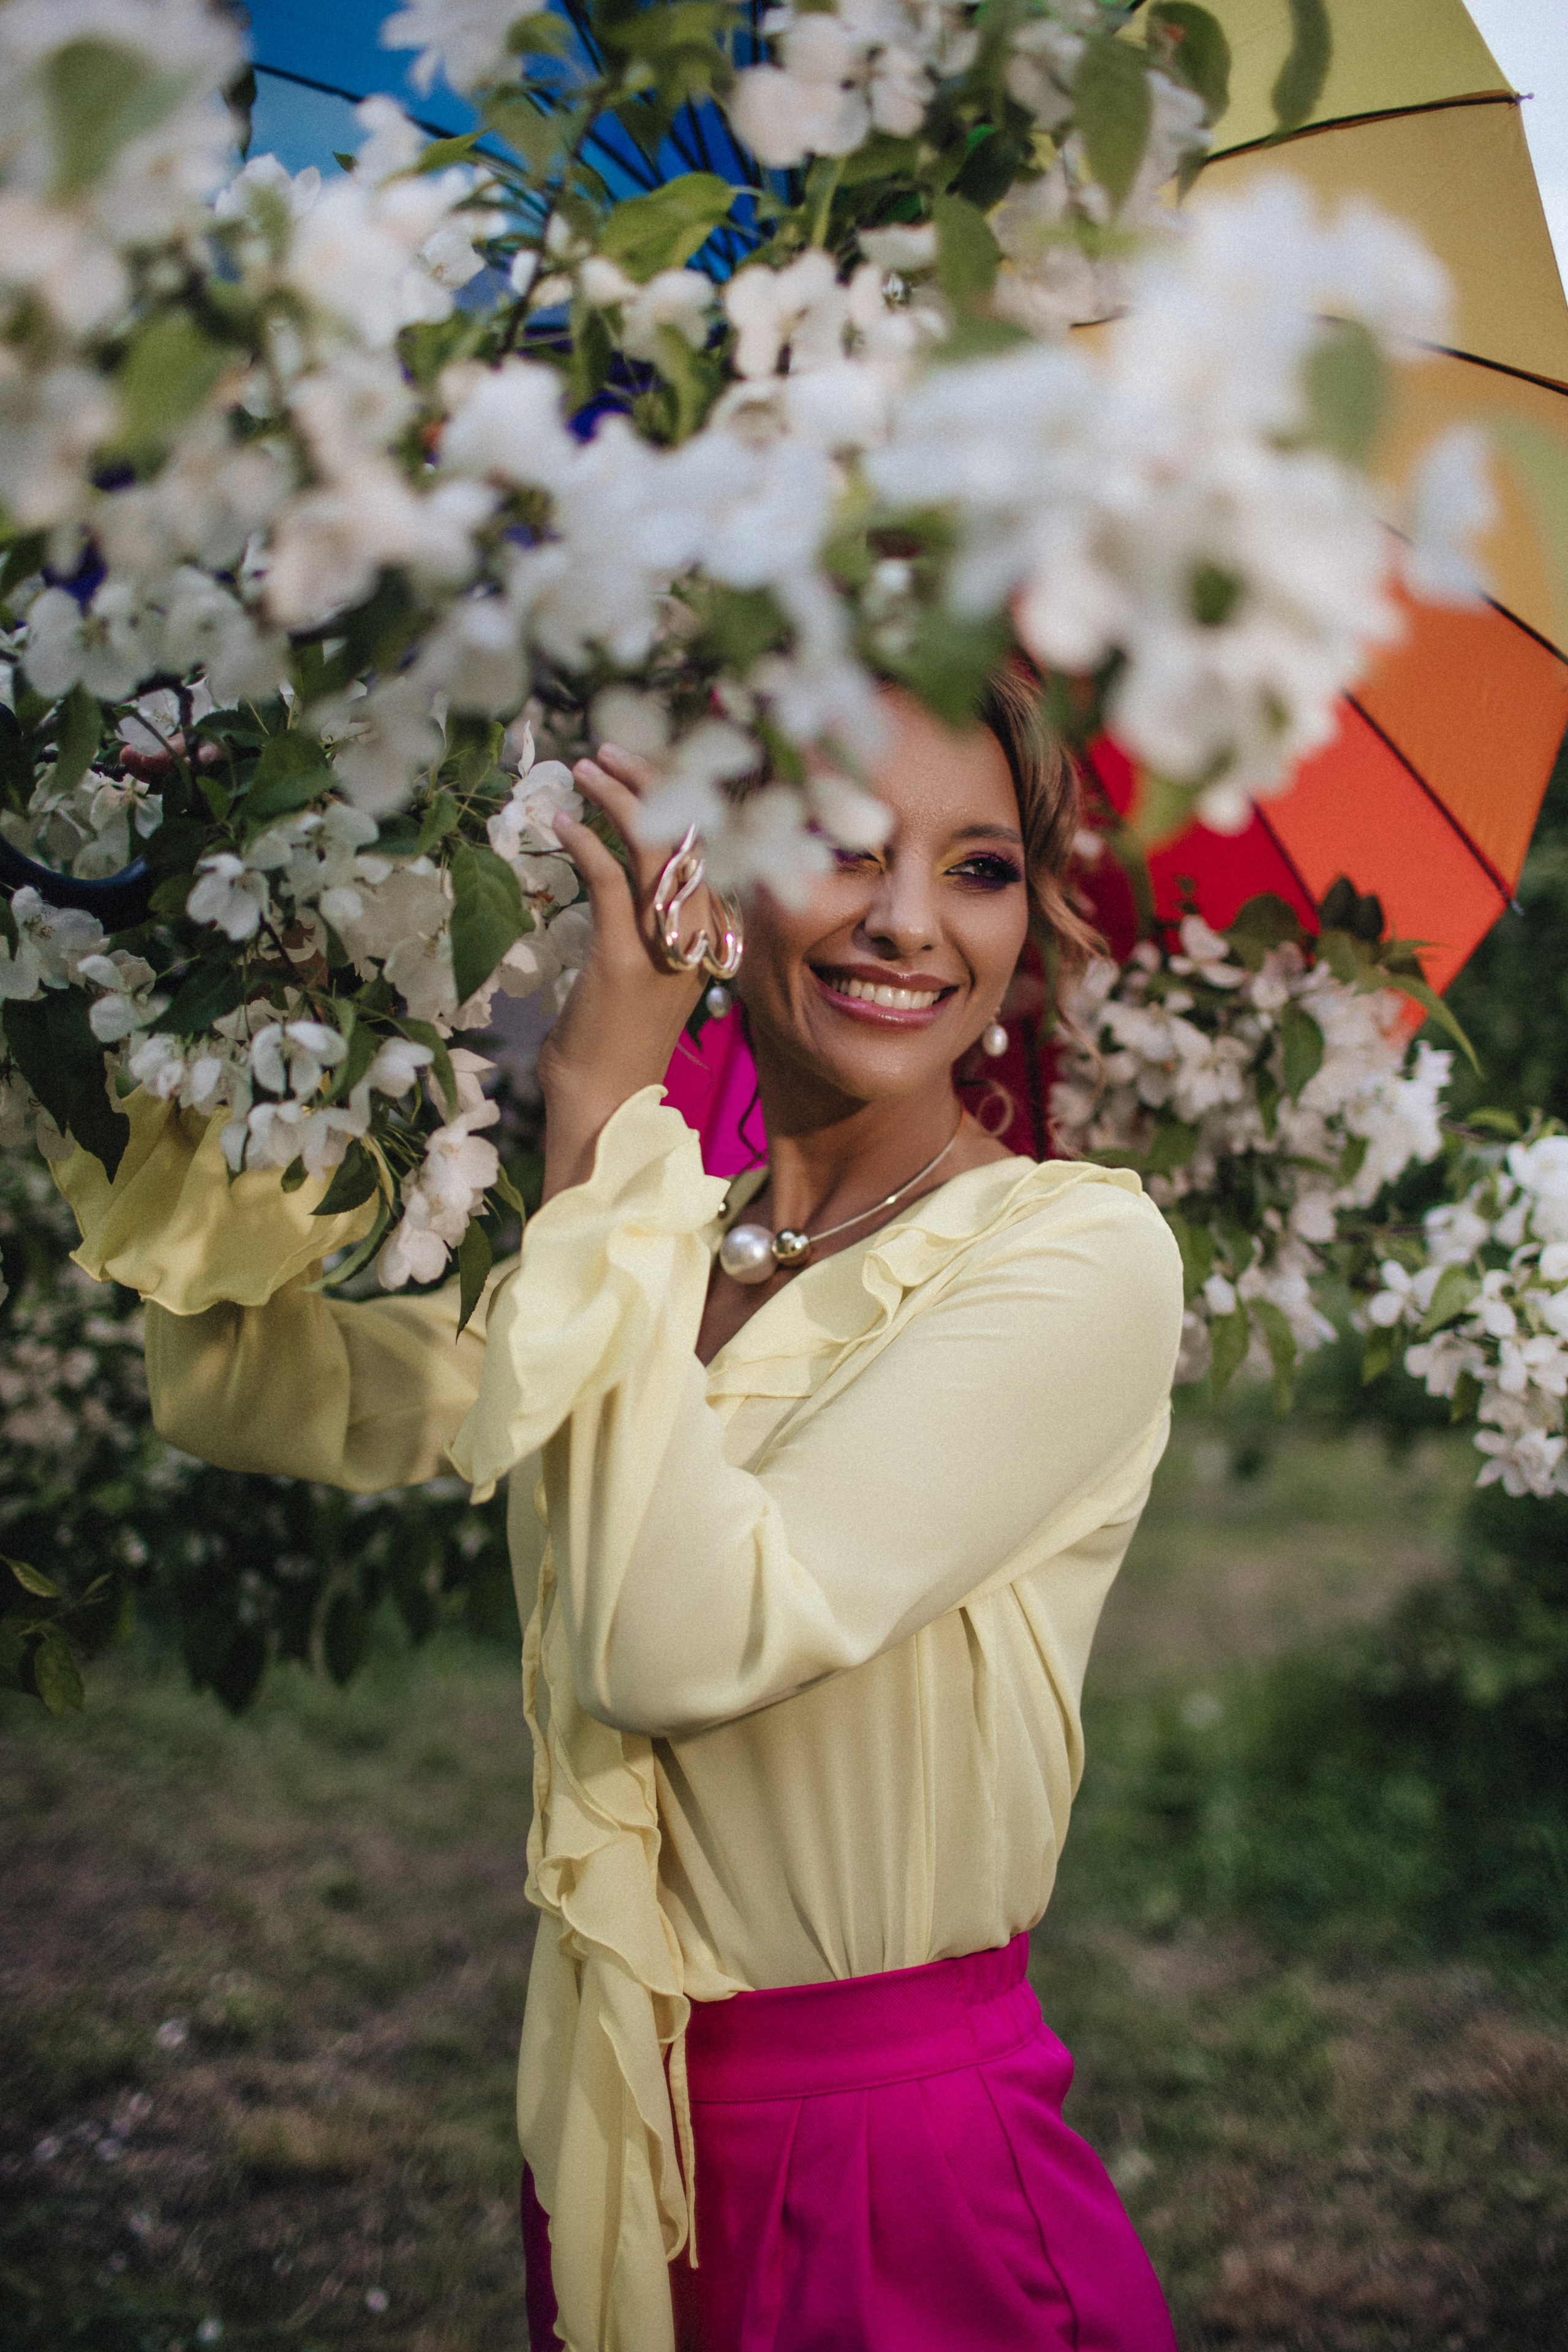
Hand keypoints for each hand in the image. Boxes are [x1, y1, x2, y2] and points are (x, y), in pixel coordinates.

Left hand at [539, 743, 714, 1201]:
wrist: (604, 1109)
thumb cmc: (610, 1046)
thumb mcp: (637, 976)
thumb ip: (637, 928)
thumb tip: (612, 878)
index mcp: (708, 938)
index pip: (709, 848)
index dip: (681, 798)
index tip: (640, 766)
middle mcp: (697, 938)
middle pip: (694, 836)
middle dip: (655, 780)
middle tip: (609, 752)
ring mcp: (664, 950)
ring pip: (659, 850)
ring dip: (620, 799)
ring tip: (584, 767)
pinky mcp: (624, 962)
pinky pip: (613, 884)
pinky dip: (587, 844)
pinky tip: (561, 823)